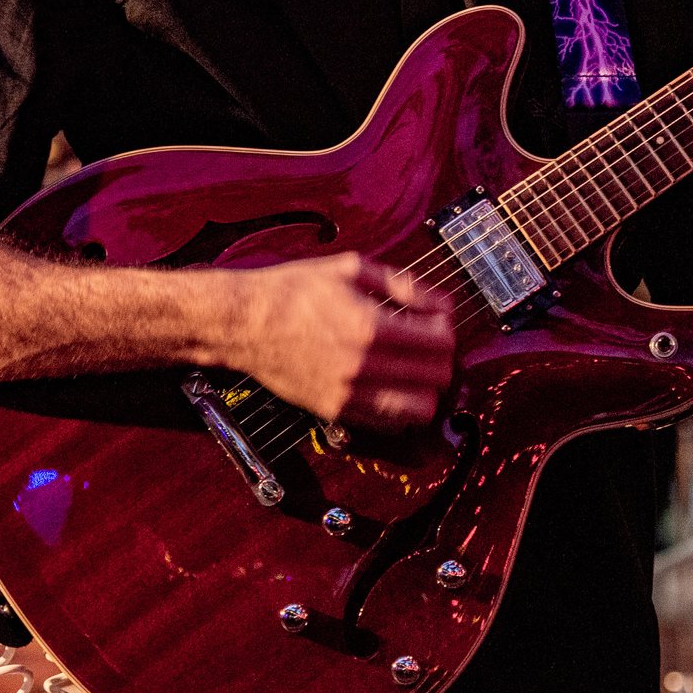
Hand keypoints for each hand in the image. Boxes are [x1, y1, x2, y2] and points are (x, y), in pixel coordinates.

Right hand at [221, 253, 456, 428]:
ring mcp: (349, 394)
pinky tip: (392, 386)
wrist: (244, 323)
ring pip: (420, 410)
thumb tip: (441, 303)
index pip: (441, 342)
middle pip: (437, 377)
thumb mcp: (350, 269)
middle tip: (430, 346)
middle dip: (442, 359)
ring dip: (427, 390)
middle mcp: (363, 366)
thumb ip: (403, 285)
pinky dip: (401, 408)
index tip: (437, 323)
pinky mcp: (335, 411)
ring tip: (416, 371)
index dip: (447, 330)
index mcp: (371, 327)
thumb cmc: (293, 291)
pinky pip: (388, 423)